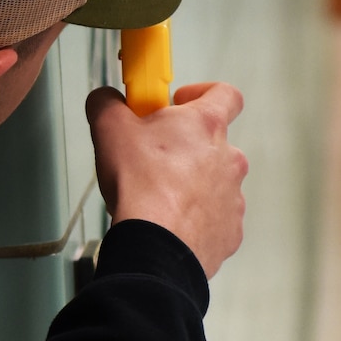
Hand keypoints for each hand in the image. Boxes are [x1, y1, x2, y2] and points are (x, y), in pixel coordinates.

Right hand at [86, 81, 247, 278]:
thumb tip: (106, 99)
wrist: (155, 246)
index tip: (178, 104)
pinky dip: (196, 219)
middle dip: (187, 148)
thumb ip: (107, 103)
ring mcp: (234, 198)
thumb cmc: (139, 183)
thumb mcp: (109, 129)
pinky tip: (171, 225)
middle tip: (154, 159)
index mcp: (207, 125)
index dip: (202, 93)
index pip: (226, 94)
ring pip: (215, 183)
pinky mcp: (230, 232)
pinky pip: (215, 218)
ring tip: (159, 198)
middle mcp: (230, 159)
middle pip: (215, 143)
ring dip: (193, 186)